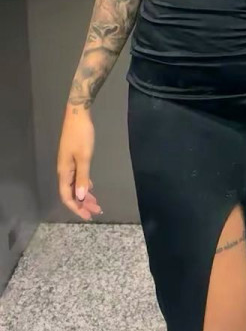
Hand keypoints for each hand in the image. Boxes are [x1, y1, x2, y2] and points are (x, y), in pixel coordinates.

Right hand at [57, 107, 102, 221]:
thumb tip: (81, 197)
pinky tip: (91, 188)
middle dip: (83, 204)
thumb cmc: (81, 135)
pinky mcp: (73, 158)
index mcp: (64, 172)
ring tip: (96, 203)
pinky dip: (84, 184)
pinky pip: (77, 177)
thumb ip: (83, 177)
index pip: (67, 196)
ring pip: (75, 185)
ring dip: (84, 195)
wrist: (77, 114)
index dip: (76, 208)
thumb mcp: (84, 157)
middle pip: (71, 193)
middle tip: (96, 211)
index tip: (88, 216)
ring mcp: (68, 164)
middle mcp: (64, 170)